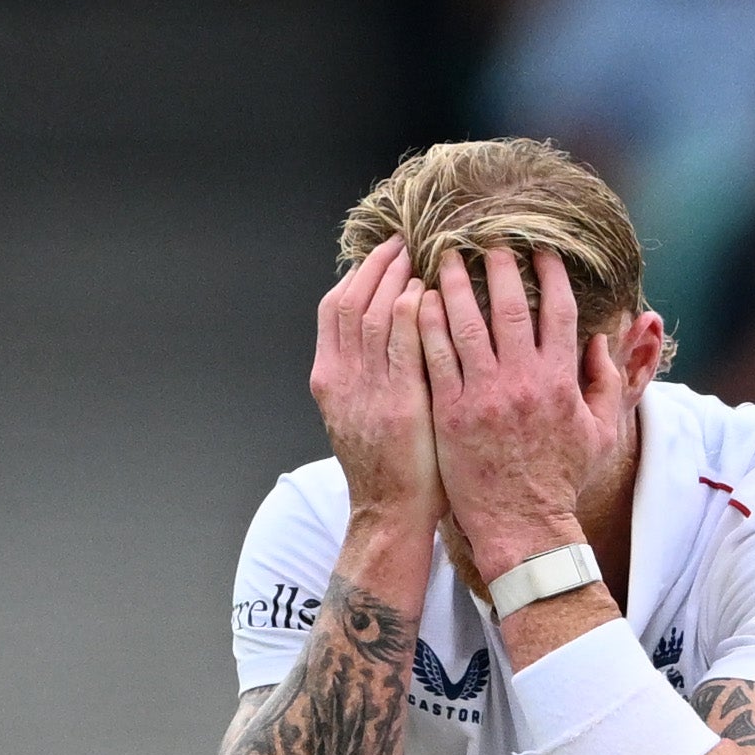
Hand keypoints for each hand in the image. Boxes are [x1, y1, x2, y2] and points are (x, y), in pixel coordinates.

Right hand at [308, 241, 441, 541]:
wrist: (390, 513)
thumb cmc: (387, 468)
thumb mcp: (360, 415)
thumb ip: (367, 372)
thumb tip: (387, 330)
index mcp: (328, 379)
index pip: (332, 310)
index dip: (356, 275)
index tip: (381, 255)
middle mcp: (340, 378)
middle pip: (348, 301)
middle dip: (374, 266)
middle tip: (402, 242)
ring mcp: (365, 389)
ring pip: (371, 312)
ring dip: (394, 278)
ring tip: (418, 254)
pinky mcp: (397, 400)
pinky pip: (400, 339)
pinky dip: (410, 308)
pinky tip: (427, 290)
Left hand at [419, 248, 605, 584]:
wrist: (521, 524)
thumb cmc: (559, 479)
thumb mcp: (599, 432)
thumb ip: (606, 384)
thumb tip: (603, 340)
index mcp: (560, 380)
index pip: (558, 312)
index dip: (549, 275)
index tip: (539, 250)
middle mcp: (522, 381)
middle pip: (510, 308)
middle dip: (499, 267)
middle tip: (487, 239)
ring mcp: (483, 395)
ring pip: (466, 325)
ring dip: (456, 285)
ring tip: (445, 258)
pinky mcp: (450, 411)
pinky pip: (434, 357)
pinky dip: (427, 324)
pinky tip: (419, 300)